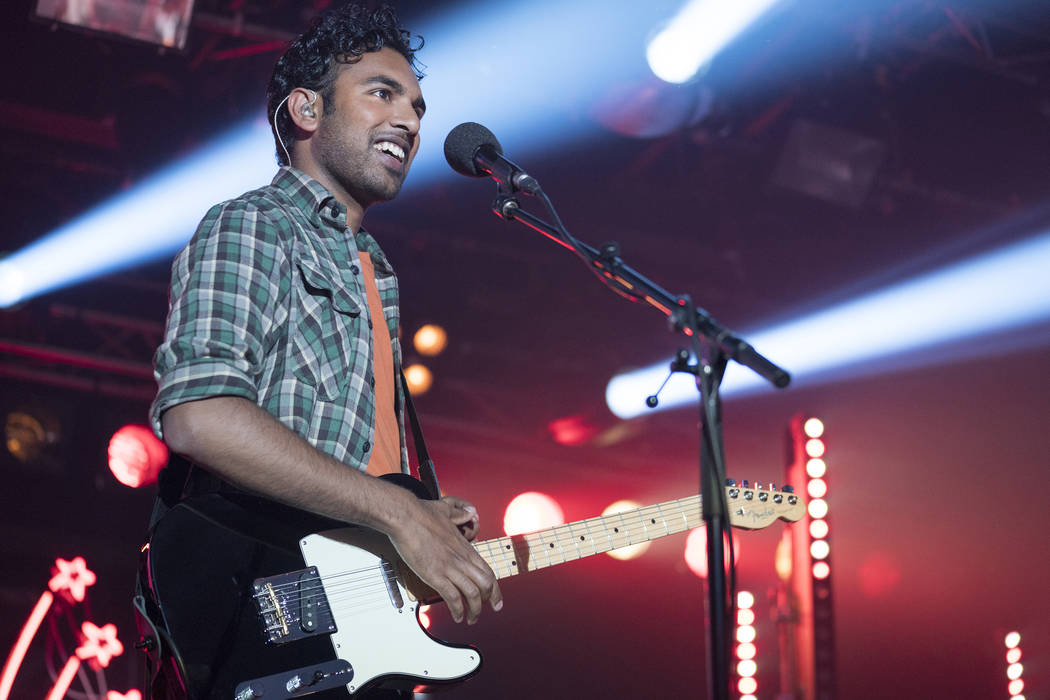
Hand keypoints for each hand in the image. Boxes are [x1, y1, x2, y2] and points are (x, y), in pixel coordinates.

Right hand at [388, 494, 502, 623]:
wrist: (405, 516)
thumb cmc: (422, 512)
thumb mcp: (447, 509)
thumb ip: (460, 512)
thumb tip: (468, 511)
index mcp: (465, 547)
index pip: (488, 571)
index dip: (495, 588)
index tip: (496, 599)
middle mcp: (461, 559)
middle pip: (485, 584)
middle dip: (490, 600)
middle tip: (490, 610)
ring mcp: (449, 568)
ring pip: (472, 594)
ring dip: (474, 610)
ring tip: (471, 619)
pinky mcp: (435, 575)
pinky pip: (452, 597)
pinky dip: (458, 610)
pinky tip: (457, 616)